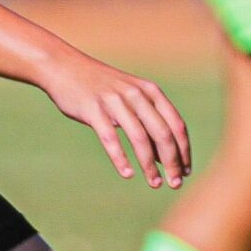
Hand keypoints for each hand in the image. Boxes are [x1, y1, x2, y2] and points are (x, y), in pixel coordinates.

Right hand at [36, 49, 190, 186]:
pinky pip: (110, 138)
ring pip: (139, 138)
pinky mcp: (93, 109)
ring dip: (149, 165)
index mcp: (151, 91)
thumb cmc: (102, 87)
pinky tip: (128, 174)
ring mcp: (114, 101)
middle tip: (175, 184)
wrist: (64, 66)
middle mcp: (136, 95)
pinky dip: (120, 158)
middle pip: (162, 134)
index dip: (184, 150)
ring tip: (155, 183)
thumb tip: (164, 157)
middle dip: (172, 162)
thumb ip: (149, 120)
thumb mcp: (132, 96)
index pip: (176, 125)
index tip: (186, 171)